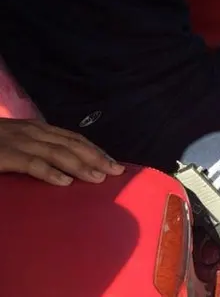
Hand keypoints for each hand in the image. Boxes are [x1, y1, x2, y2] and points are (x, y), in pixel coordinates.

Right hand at [0, 118, 124, 185]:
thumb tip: (61, 166)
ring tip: (98, 178)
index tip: (113, 161)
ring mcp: (19, 142)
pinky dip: (49, 172)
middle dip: (96, 158)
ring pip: (58, 153)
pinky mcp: (5, 154)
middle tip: (117, 171)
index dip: (95, 149)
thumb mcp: (16, 142)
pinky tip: (64, 182)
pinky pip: (31, 163)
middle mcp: (33, 132)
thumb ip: (37, 149)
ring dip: (80, 165)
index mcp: (37, 129)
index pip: (74, 138)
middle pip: (72, 144)